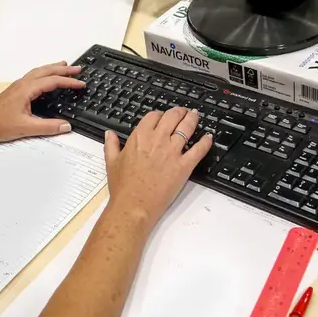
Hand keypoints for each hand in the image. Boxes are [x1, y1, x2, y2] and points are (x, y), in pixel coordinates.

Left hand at [0, 62, 85, 141]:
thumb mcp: (26, 127)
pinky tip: (45, 79)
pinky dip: (44, 74)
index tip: (80, 83)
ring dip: (53, 68)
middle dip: (63, 69)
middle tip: (77, 69)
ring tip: (64, 67)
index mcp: (26, 89)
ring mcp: (17, 86)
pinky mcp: (15, 91)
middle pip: (46, 71)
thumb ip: (48, 127)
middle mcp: (22, 84)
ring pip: (38, 72)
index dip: (68, 82)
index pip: (52, 81)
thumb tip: (66, 126)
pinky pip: (33, 76)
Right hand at [104, 107, 212, 227]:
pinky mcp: (184, 166)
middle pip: (173, 116)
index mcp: (139, 137)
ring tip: (195, 116)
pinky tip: (208, 137)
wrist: (133, 205)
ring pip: (187, 128)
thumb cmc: (122, 187)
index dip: (159, 114)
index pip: (153, 116)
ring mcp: (172, 152)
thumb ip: (111, 145)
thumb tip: (109, 134)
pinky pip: (199, 149)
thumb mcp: (112, 162)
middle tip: (183, 112)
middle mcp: (158, 140)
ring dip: (192, 119)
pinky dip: (205, 142)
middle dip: (179, 112)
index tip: (161, 117)